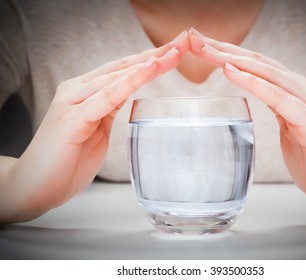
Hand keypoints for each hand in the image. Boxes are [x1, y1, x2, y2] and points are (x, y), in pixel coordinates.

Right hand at [0, 31, 189, 222]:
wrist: (36, 186)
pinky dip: (128, 82)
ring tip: (173, 53)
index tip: (175, 51)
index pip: (122, 70)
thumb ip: (108, 110)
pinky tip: (147, 71)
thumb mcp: (96, 130)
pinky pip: (106, 97)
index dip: (150, 59)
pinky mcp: (72, 119)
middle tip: (183, 43)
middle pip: (123, 66)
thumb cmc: (68, 160)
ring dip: (148, 64)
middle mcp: (77, 90)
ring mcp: (73, 102)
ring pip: (116, 76)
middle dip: (155, 54)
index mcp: (85, 92)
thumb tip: (126, 98)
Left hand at [188, 28, 305, 219]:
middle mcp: (299, 90)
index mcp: (291, 91)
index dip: (227, 53)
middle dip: (223, 49)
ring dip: (233, 59)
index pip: (254, 65)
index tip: (200, 45)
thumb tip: (257, 103)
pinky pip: (278, 97)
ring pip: (265, 72)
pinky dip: (254, 83)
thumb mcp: (288, 127)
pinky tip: (232, 72)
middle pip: (256, 61)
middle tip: (195, 38)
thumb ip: (276, 109)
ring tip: (207, 50)